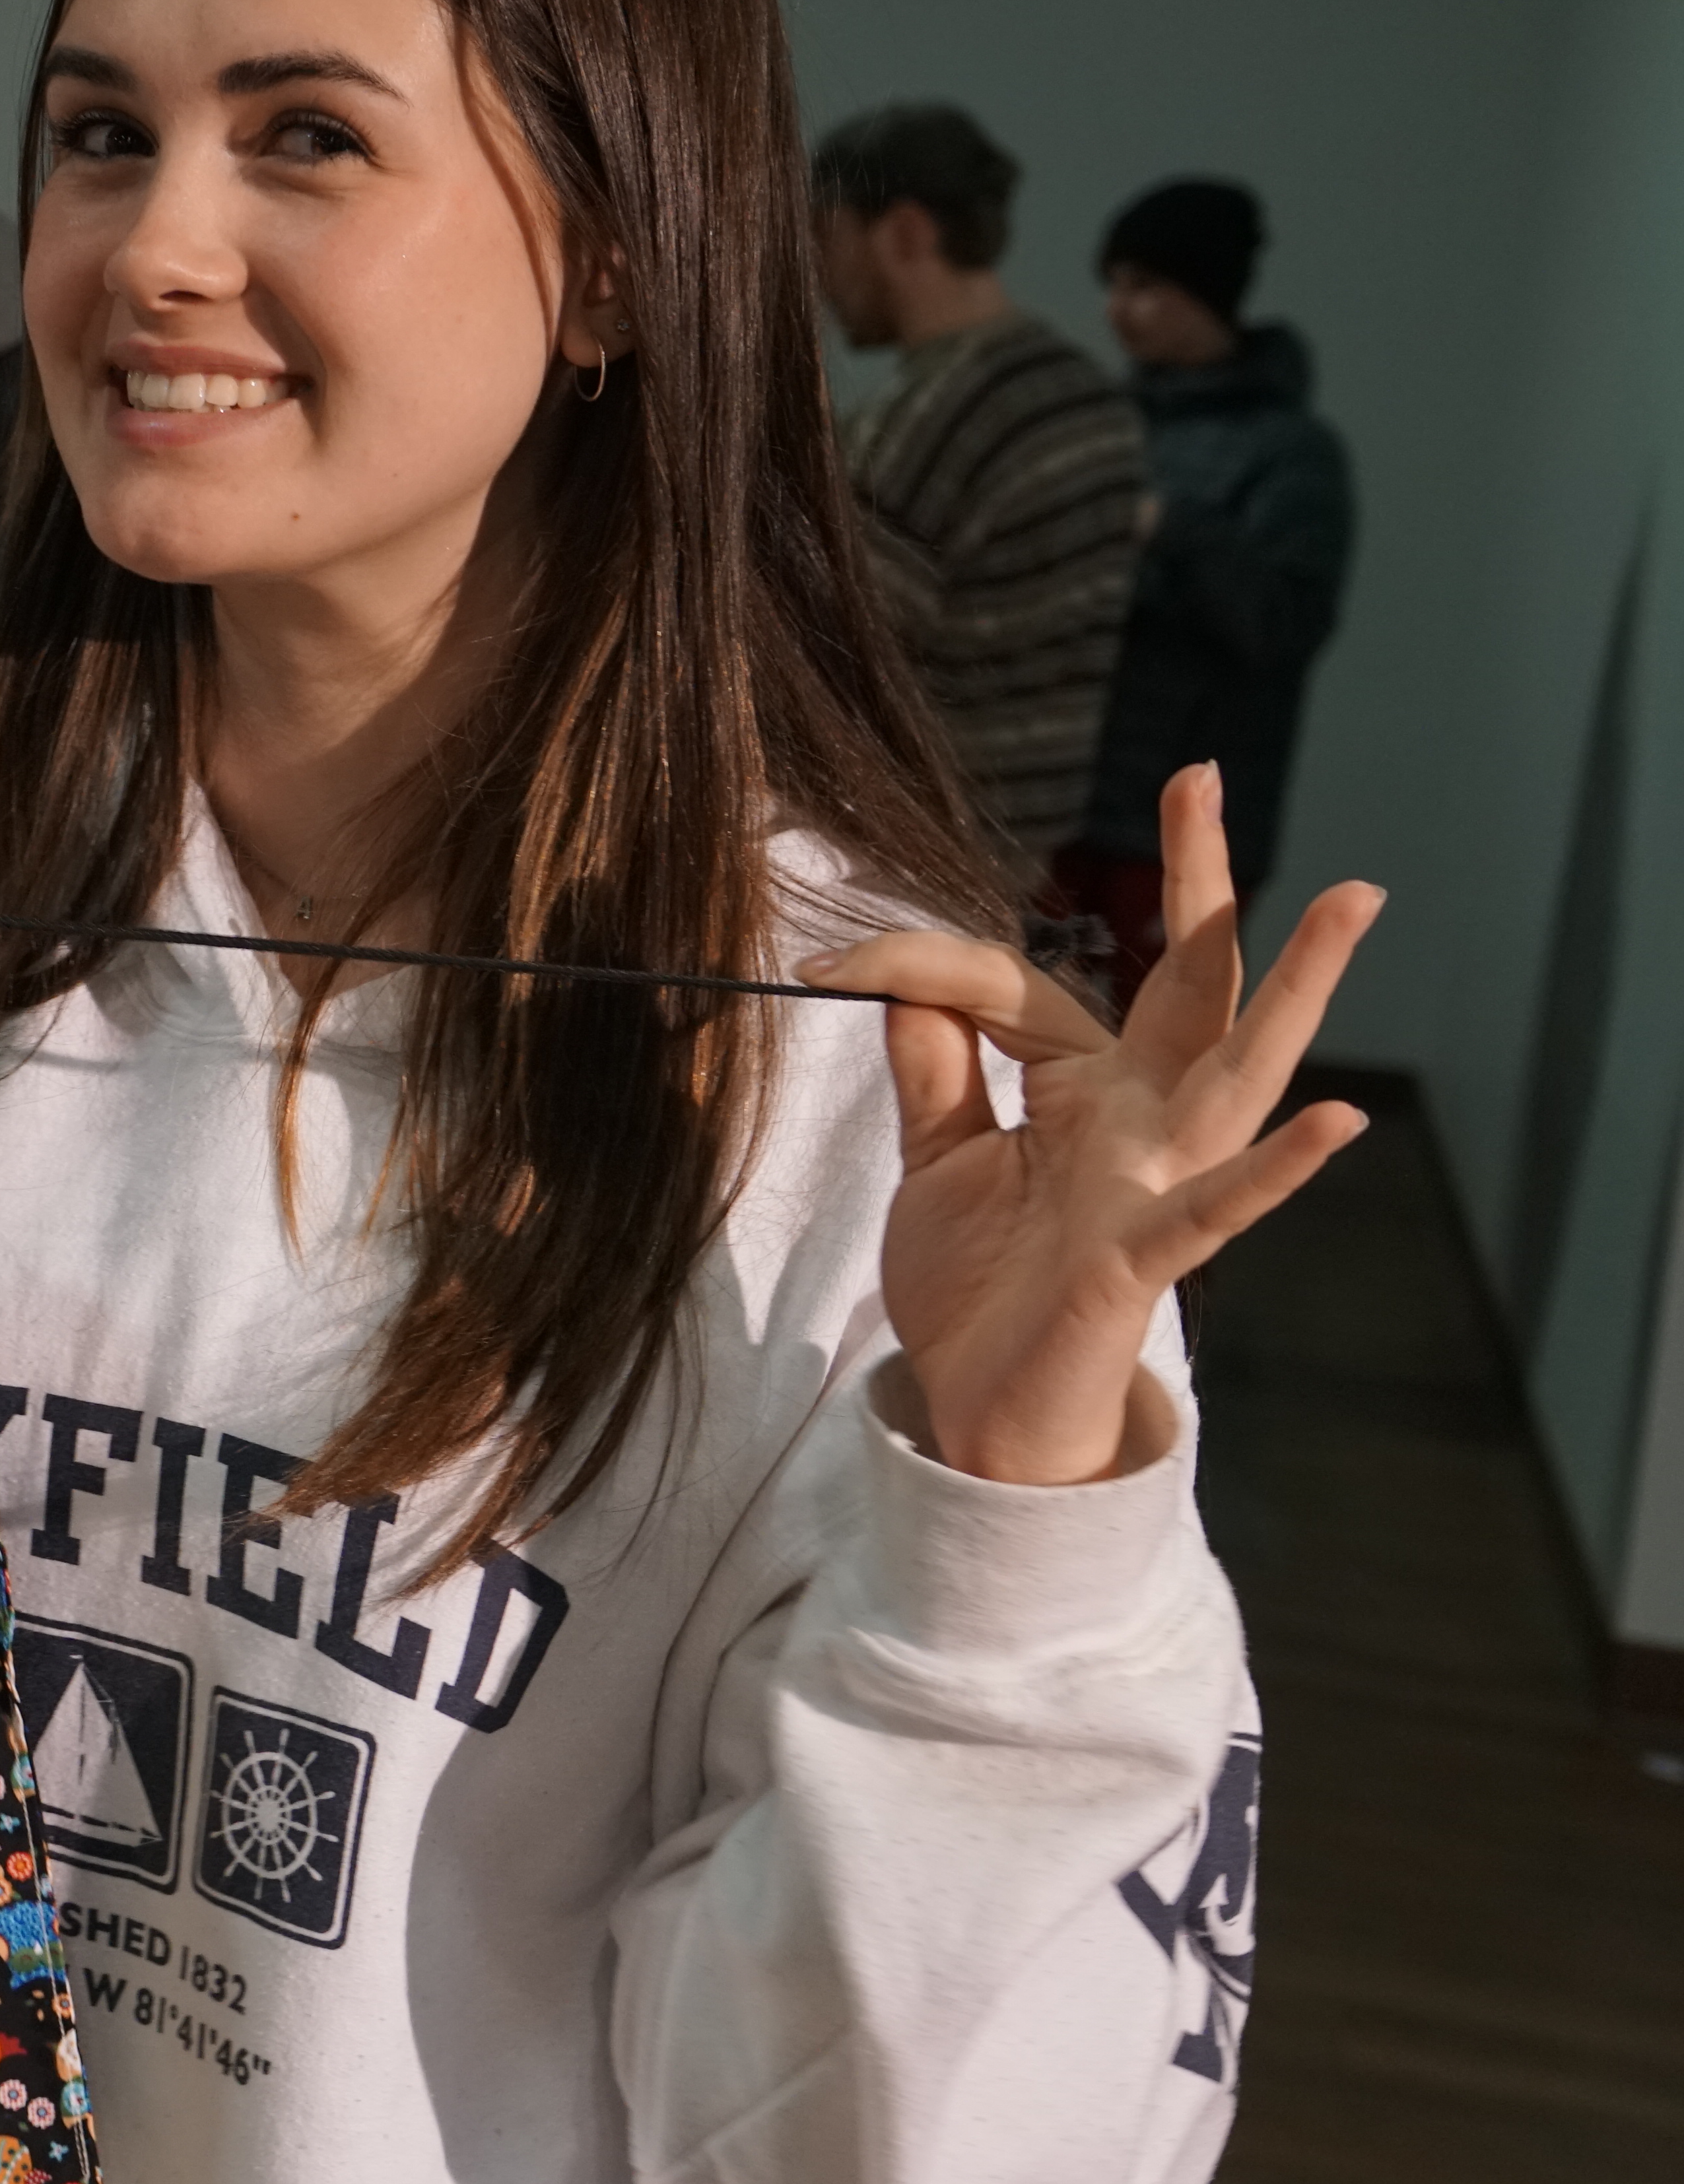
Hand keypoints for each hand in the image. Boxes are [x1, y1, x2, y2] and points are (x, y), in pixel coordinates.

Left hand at [798, 763, 1380, 1484]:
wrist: (974, 1407)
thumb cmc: (977, 1287)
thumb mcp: (937, 1159)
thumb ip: (937, 1071)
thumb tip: (912, 980)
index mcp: (1088, 1094)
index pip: (1015, 990)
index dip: (917, 965)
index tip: (831, 961)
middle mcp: (1142, 1123)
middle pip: (1187, 985)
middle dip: (1197, 880)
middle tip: (1203, 776)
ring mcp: (1156, 1185)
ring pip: (1239, 1071)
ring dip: (1299, 988)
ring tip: (1353, 901)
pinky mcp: (1146, 1258)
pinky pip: (1219, 1208)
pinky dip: (1276, 1170)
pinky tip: (1336, 1122)